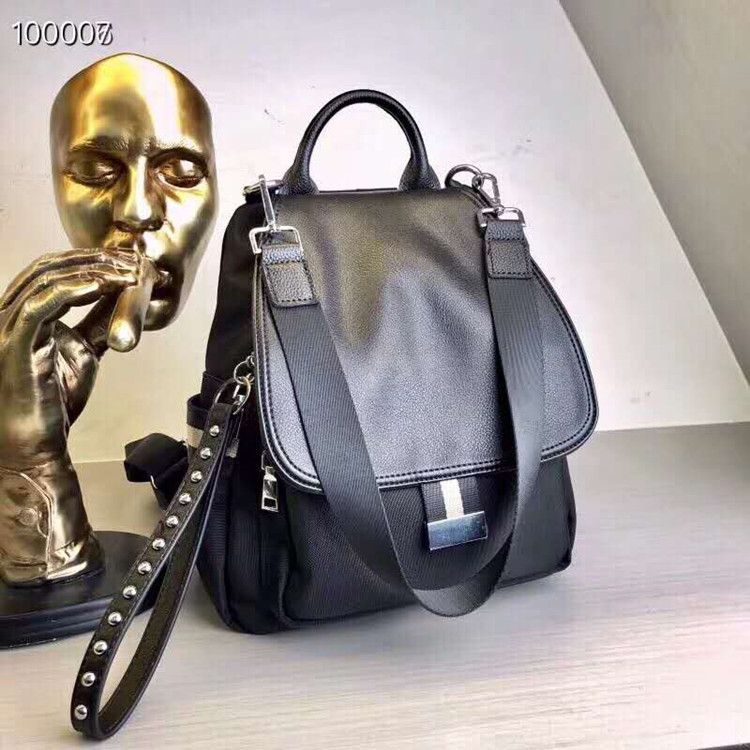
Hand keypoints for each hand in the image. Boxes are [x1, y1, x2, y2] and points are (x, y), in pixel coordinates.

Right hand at [0, 248, 137, 470]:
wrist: (33, 444)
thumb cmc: (51, 402)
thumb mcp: (84, 352)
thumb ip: (97, 324)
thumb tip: (122, 301)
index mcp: (23, 314)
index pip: (51, 270)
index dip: (90, 260)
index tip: (127, 261)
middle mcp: (9, 314)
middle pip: (48, 267)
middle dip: (95, 260)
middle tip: (132, 261)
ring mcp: (7, 327)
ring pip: (46, 280)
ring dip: (93, 272)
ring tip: (127, 273)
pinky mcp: (14, 344)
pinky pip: (41, 305)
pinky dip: (73, 289)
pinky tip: (102, 285)